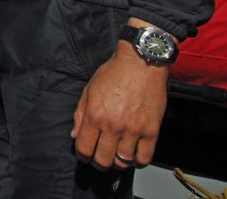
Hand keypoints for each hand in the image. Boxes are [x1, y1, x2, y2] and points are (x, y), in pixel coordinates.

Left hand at [71, 33, 169, 169]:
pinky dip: (137, 162)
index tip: (85, 154)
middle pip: (102, 160)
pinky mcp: (151, 130)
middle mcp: (112, 126)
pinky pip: (144, 158)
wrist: (141, 62)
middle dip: (98, 163)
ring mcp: (133, 130)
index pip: (84, 149)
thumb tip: (74, 135)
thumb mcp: (89, 90)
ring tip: (116, 156)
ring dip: (117, 163)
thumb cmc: (114, 73)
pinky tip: (133, 156)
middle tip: (100, 159)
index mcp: (94, 115)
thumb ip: (80, 114)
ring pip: (122, 162)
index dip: (82, 156)